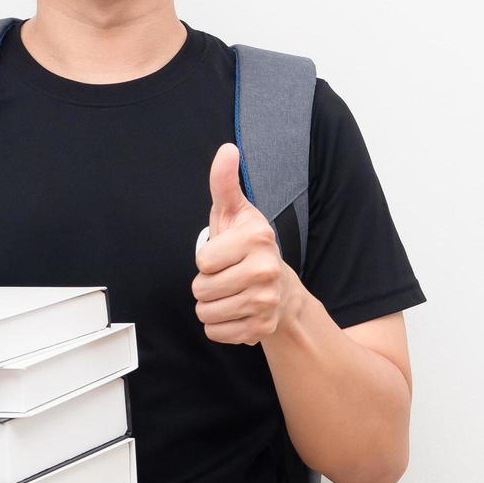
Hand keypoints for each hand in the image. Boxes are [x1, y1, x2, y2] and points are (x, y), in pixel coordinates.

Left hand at [192, 142, 304, 344]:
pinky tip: (237, 311)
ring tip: (231, 293)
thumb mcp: (235, 212)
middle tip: (228, 276)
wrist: (282, 290)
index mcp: (258, 238)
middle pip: (201, 289)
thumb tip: (227, 150)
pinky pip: (216, 332)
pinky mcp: (262, 329)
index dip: (207, 259)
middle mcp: (266, 270)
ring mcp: (266, 302)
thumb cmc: (250, 248)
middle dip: (207, 284)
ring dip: (211, 305)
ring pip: (205, 313)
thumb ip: (225, 182)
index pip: (202, 260)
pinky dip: (220, 325)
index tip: (225, 254)